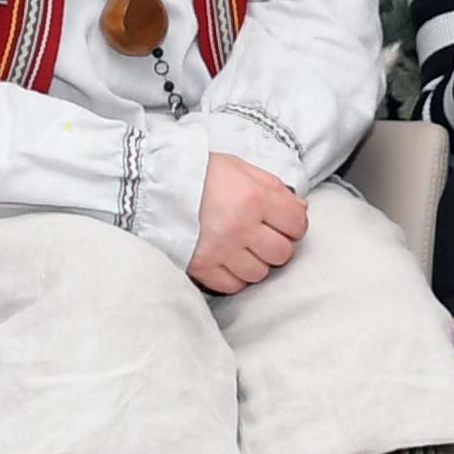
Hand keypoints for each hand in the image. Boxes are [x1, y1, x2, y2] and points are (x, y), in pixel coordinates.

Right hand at [190, 151, 309, 294]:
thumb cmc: (199, 174)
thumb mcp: (240, 168)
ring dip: (255, 262)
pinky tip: (227, 260)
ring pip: (258, 273)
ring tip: (242, 247)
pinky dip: (234, 276)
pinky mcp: (201, 268)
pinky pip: (232, 286)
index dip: (294, 223)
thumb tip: (300, 208)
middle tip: (262, 236)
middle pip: (282, 253)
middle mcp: (240, 227)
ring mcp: (220, 251)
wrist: (153, 185)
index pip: (296, 224)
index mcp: (254, 198)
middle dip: (277, 245)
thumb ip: (273, 187)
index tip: (284, 222)